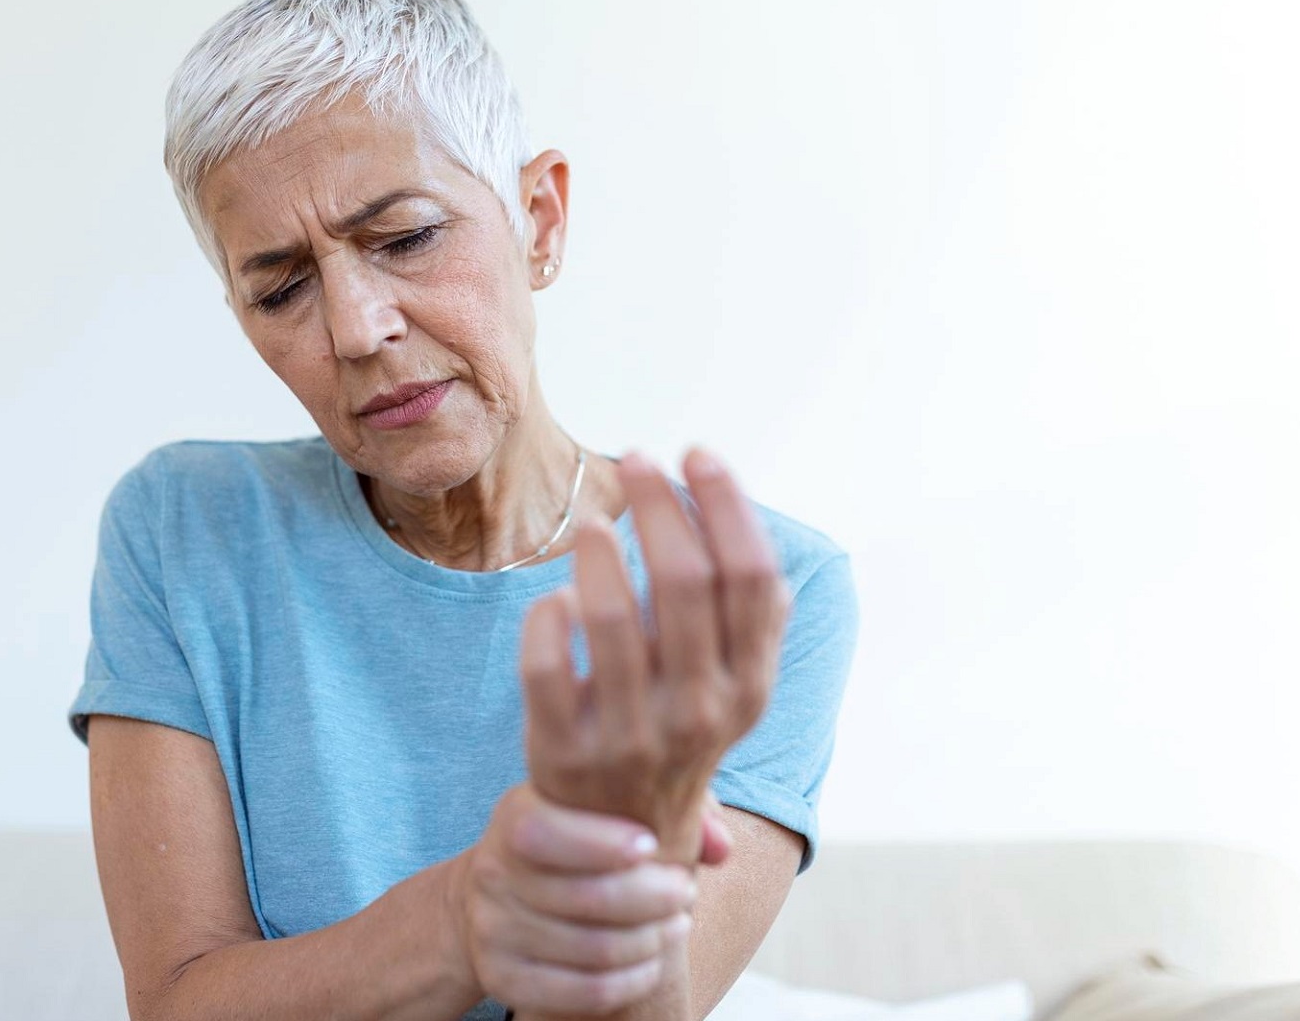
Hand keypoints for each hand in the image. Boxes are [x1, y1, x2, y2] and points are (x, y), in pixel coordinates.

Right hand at [448, 782, 702, 1014]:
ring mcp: (493, 931)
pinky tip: (653, 962)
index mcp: (513, 818)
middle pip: (586, 897)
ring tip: (676, 923)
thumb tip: (720, 847)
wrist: (503, 893)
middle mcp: (493, 874)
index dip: (602, 843)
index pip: (545, 833)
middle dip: (653, 896)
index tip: (652, 845)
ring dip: (651, 940)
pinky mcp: (503, 978)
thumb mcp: (605, 806)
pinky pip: (585, 991)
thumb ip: (672, 806)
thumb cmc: (577, 840)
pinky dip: (632, 980)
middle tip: (685, 890)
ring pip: (595, 949)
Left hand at [521, 448, 789, 863]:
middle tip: (634, 460)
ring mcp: (631, 734)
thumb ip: (746, 614)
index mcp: (749, 686)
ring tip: (592, 521)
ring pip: (613, 618)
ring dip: (599, 553)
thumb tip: (736, 511)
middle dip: (658, 504)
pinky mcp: (565, 749)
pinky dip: (547, 616)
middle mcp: (700, 711)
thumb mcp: (731, 688)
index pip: (751, 577)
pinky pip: (547, 664)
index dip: (725, 504)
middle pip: (686, 581)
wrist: (620, 843)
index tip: (696, 455)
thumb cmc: (676, 734)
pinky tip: (555, 596)